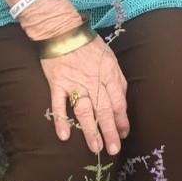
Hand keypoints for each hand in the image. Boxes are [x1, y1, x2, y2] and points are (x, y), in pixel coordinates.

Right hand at [41, 36, 128, 155]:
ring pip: (85, 111)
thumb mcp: (110, 58)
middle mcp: (93, 81)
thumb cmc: (88, 44)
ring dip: (90, 131)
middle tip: (114, 150)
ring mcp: (74, 83)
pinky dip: (61, 120)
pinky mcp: (57, 84)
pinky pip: (59, 105)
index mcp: (108, 73)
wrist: (62, 30)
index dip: (122, 119)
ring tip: (95, 148)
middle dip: (110, 131)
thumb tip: (122, 101)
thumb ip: (117, 79)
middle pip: (104, 110)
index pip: (118, 101)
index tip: (124, 133)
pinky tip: (64, 136)